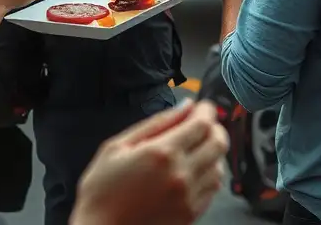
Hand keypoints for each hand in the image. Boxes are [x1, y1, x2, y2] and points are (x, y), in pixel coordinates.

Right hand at [72, 100, 227, 224]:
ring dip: (212, 152)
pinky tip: (193, 170)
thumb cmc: (101, 191)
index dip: (206, 110)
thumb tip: (185, 106)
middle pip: (218, 142)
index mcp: (163, 153)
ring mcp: (187, 197)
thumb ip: (156, 122)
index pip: (203, 123)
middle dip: (214, 127)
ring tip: (196, 148)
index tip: (201, 107)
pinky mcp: (189, 215)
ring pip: (219, 166)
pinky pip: (212, 189)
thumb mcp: (118, 146)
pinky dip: (209, 174)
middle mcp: (180, 175)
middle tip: (201, 125)